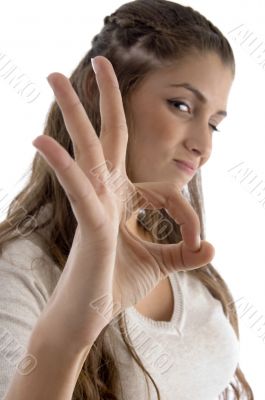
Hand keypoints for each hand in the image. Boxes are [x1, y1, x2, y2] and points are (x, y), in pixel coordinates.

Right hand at [32, 56, 214, 347]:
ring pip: (84, 149)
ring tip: (54, 76)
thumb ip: (185, 252)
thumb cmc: (117, 285)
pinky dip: (63, 165)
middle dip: (102, 98)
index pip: (161, 183)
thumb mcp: (161, 264)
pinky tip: (43, 141)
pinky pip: (76, 187)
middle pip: (105, 135)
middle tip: (98, 61)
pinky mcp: (87, 223)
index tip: (199, 242)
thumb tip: (213, 246)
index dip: (189, 212)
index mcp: (122, 198)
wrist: (88, 315)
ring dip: (71, 111)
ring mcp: (94, 203)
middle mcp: (105, 193)